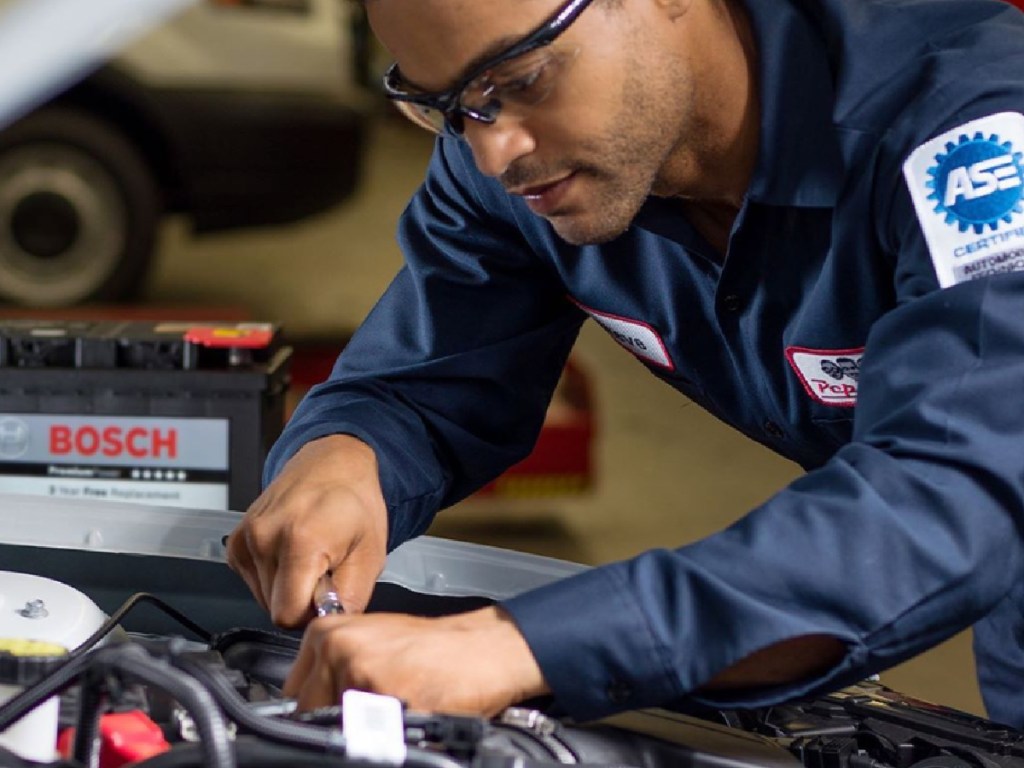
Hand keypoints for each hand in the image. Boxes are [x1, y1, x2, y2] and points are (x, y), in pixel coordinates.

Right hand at [226, 435, 387, 626]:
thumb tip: (330, 624)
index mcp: (301, 541)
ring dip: (288, 588)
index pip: (288, 615)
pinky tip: (293, 553)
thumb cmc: (353, 502)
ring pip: (263, 597)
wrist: (332, 465)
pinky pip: (253, 581)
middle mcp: (265, 538)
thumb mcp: (370, 554)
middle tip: (324, 571)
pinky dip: (274, 576)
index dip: (311, 614)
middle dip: (302, 600)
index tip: (328, 595)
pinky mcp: (236, 542)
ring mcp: (246, 538)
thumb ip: (350, 598)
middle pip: (274, 608)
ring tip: (311, 558)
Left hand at [283, 606, 549, 715]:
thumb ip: (333, 669)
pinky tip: (406, 714)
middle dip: (337, 722)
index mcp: (328, 633)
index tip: (332, 716)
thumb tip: (304, 706)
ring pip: (337, 728)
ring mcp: (359, 672)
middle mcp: (338, 648)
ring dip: (362, 730)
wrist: (485, 647)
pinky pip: (368, 737)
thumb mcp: (372, 644)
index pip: (292, 694)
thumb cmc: (435, 648)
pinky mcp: (385, 699)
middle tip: (373, 714)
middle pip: (309, 713)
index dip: (314, 712)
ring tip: (392, 711)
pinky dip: (385, 736)